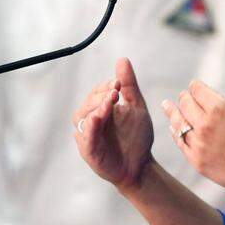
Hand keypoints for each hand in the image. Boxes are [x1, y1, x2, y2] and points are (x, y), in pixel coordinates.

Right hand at [73, 58, 153, 191]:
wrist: (141, 165)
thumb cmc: (137, 137)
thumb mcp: (136, 107)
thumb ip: (129, 85)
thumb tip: (122, 59)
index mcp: (101, 110)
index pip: (96, 93)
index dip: (105, 87)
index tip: (118, 83)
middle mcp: (92, 122)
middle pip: (87, 104)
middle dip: (100, 96)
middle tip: (115, 92)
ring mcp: (89, 137)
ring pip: (83, 119)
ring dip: (95, 109)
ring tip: (109, 103)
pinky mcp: (90, 152)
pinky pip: (86, 138)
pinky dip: (91, 128)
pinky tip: (99, 119)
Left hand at [161, 64, 224, 197]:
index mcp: (220, 109)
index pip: (198, 90)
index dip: (196, 86)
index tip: (195, 86)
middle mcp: (205, 124)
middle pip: (186, 104)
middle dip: (185, 98)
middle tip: (185, 96)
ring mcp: (199, 144)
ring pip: (179, 123)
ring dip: (174, 112)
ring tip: (168, 106)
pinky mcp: (198, 161)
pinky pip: (180, 142)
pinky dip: (176, 133)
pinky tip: (175, 129)